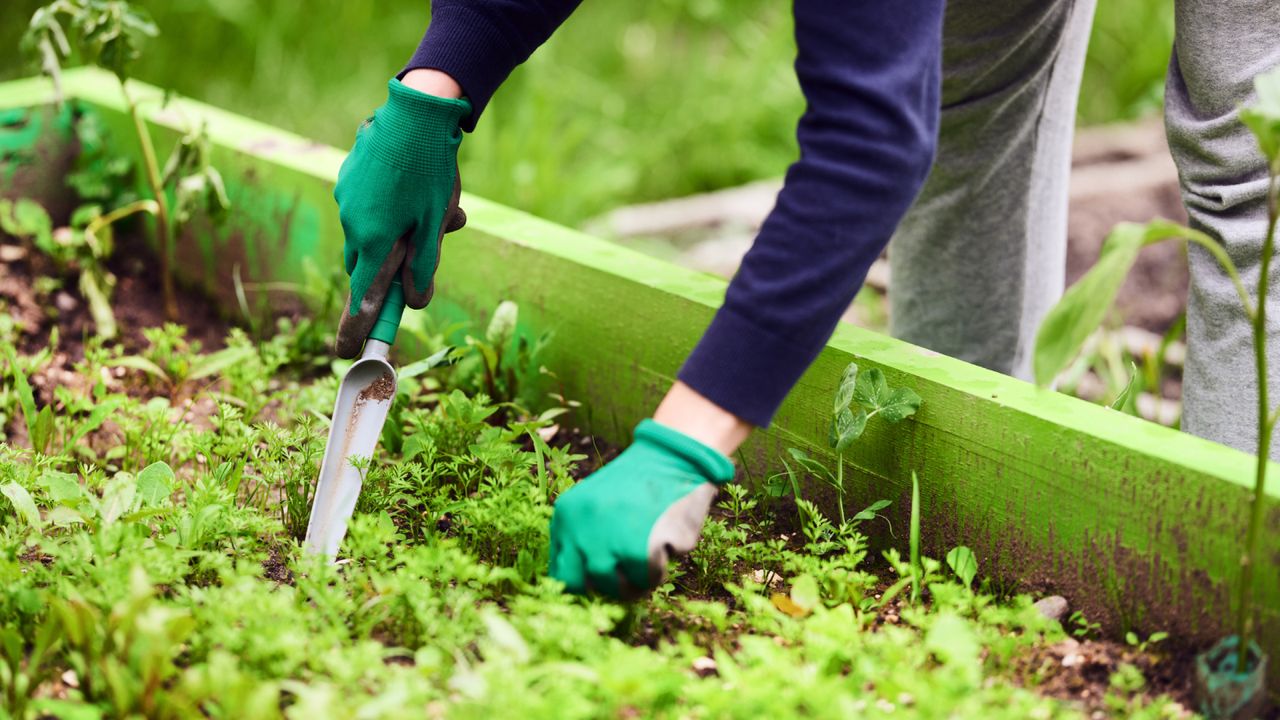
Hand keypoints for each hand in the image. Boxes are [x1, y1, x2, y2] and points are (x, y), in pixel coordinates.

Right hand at [332, 78, 470, 357]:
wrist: (416, 111)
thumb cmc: (431, 172)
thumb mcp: (435, 225)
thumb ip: (424, 267)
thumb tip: (415, 302)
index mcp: (373, 240)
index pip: (362, 296)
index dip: (356, 327)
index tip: (346, 354)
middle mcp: (352, 222)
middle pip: (367, 264)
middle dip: (389, 268)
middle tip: (427, 244)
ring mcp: (346, 197)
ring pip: (370, 231)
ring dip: (398, 230)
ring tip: (443, 208)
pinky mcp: (349, 176)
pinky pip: (366, 204)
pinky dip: (389, 204)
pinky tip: (417, 180)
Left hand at [549, 419, 735, 597]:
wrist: (671, 457)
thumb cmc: (636, 484)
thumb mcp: (593, 503)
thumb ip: (580, 537)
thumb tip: (582, 585)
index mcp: (566, 518)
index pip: (561, 575)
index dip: (584, 583)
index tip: (602, 581)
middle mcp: (582, 533)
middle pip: (589, 587)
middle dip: (611, 587)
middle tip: (629, 574)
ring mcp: (610, 544)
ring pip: (621, 589)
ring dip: (638, 580)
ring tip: (650, 554)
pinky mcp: (642, 550)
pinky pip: (650, 578)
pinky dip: (661, 568)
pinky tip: (665, 542)